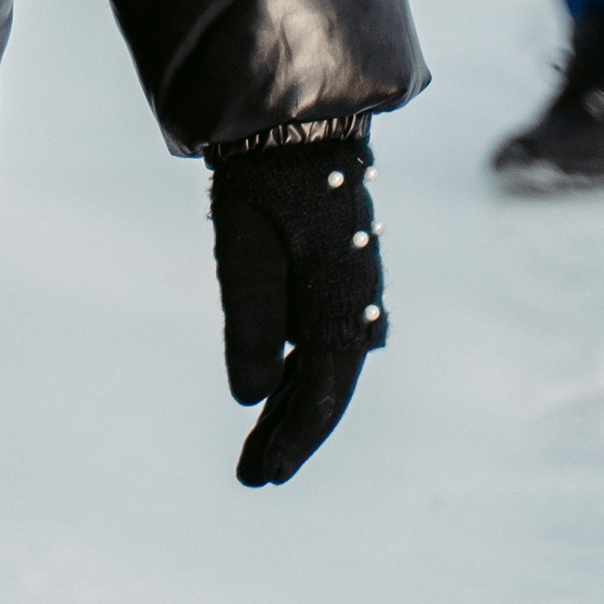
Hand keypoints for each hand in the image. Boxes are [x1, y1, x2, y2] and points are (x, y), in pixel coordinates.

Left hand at [208, 130, 385, 487]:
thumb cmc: (265, 184)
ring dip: (293, 408)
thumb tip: (249, 398)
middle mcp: (358, 309)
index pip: (320, 395)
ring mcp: (352, 295)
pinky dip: (298, 374)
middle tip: (251, 478)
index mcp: (342, 307)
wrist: (297, 126)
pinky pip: (322, 343)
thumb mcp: (244, 251)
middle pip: (324, 391)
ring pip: (324, 370)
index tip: (260, 477)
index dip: (291, 441)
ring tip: (258, 448)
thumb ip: (250, 322)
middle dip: (289, 436)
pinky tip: (276, 393)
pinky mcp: (338, 282)